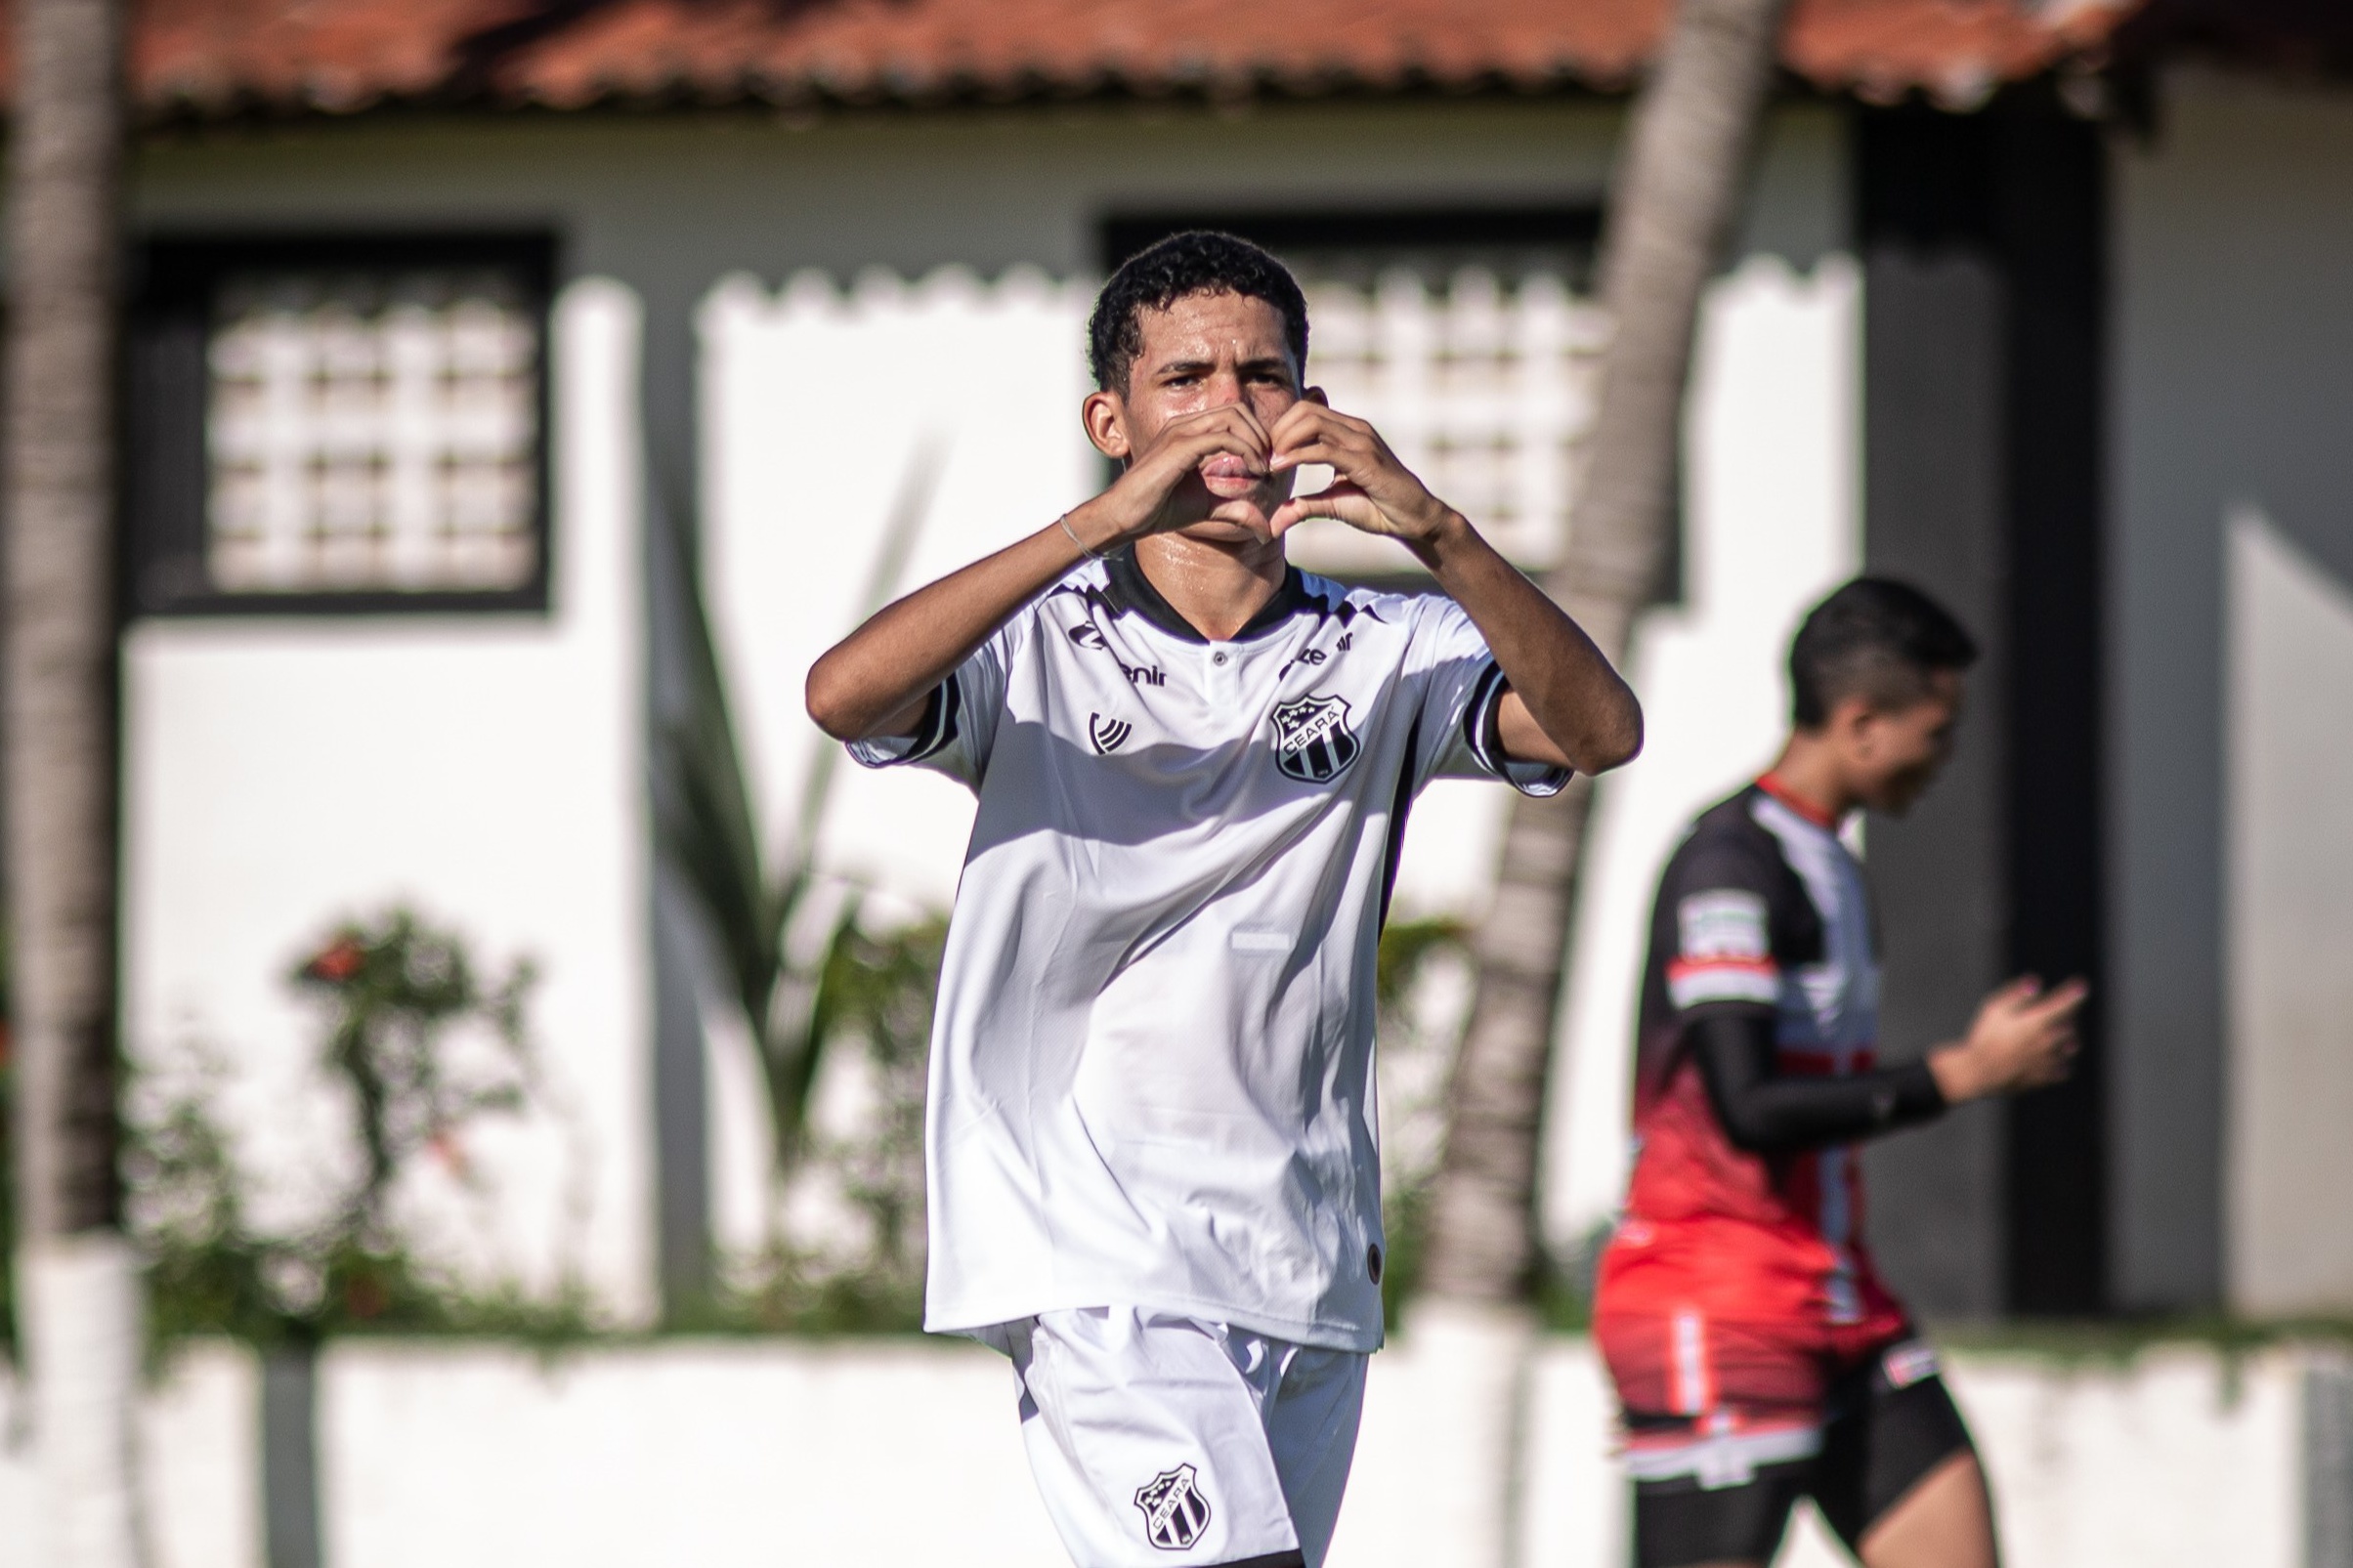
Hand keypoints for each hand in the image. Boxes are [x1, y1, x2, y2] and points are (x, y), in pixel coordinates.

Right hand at [1069, 402, 1276, 548]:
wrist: (1125, 516)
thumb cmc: (1158, 509)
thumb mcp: (1208, 508)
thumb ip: (1236, 510)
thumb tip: (1266, 529)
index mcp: (1189, 432)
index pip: (1233, 416)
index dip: (1256, 436)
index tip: (1267, 465)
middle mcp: (1185, 424)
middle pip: (1237, 409)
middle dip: (1261, 434)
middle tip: (1269, 464)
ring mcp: (1181, 432)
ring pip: (1233, 417)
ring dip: (1256, 440)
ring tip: (1263, 468)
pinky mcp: (1180, 446)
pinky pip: (1223, 437)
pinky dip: (1245, 451)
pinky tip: (1253, 472)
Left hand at [1266, 400, 1455, 547]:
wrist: (1412, 518)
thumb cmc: (1377, 508)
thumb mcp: (1332, 504)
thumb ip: (1304, 506)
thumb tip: (1275, 520)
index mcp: (1348, 432)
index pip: (1306, 411)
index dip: (1281, 429)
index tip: (1267, 455)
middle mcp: (1355, 429)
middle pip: (1305, 410)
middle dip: (1278, 431)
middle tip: (1265, 458)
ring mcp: (1362, 442)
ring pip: (1312, 422)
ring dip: (1285, 440)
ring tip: (1271, 463)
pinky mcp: (1366, 460)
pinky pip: (1324, 449)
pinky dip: (1297, 456)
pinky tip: (1281, 467)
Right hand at [1927, 977, 2087, 1103]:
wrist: (1978, 1074)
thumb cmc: (1983, 1039)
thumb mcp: (1994, 1009)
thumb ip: (2016, 995)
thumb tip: (2034, 982)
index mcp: (2037, 1022)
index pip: (2064, 1005)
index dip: (2074, 994)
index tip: (2082, 987)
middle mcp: (2048, 1042)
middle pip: (2070, 1026)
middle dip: (2067, 1018)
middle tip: (2056, 1014)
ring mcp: (2048, 1061)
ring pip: (2070, 1048)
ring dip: (2067, 1040)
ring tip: (2058, 1035)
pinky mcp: (2044, 1078)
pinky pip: (2064, 1069)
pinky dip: (2063, 1062)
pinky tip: (2053, 1059)